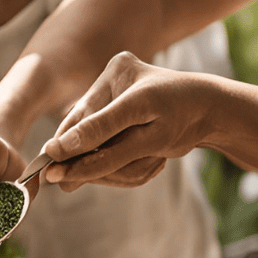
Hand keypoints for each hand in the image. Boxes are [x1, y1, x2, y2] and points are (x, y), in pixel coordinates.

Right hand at [41, 52, 211, 190]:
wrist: (210, 110)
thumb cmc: (185, 118)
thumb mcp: (147, 138)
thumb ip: (103, 152)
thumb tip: (59, 168)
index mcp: (118, 72)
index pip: (84, 118)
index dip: (66, 146)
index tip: (47, 171)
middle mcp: (112, 79)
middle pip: (84, 133)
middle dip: (92, 161)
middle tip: (67, 184)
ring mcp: (112, 95)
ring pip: (94, 145)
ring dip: (116, 166)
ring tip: (154, 161)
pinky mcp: (114, 114)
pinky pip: (106, 149)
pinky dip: (124, 166)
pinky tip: (152, 159)